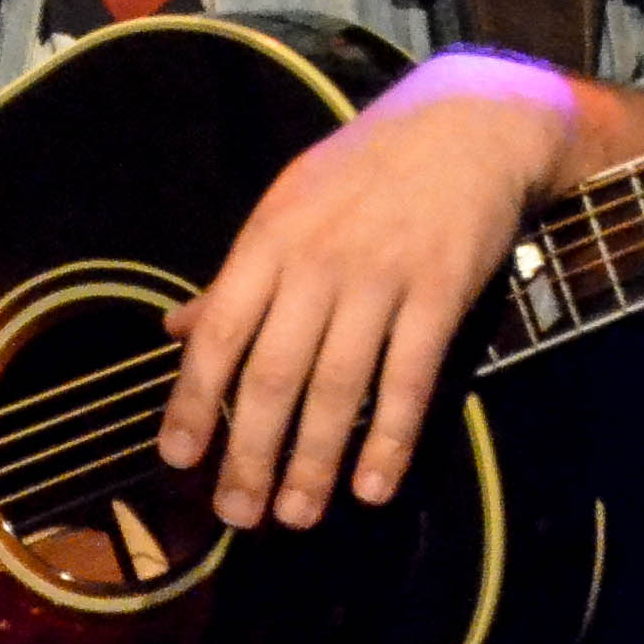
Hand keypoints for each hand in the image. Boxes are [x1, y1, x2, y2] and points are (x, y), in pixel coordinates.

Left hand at [157, 50, 578, 528]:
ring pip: (337, 387)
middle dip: (249, 452)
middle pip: (272, 374)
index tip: (176, 458)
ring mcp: (380, 280)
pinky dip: (389, 438)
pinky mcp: (440, 295)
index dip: (193, 400)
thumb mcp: (285, 208)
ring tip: (295, 516)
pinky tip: (372, 487)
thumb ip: (235, 278)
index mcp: (267, 243)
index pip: (218, 334)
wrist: (467, 128)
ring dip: (314, 461)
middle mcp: (316, 265)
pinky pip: (409, 379)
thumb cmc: (363, 173)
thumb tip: (176, 331)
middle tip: (237, 514)